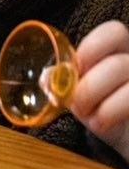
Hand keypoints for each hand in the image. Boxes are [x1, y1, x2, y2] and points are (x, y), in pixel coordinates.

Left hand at [70, 20, 128, 160]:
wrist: (126, 136)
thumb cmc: (102, 107)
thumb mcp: (79, 92)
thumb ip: (63, 80)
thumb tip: (47, 76)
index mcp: (119, 50)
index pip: (113, 32)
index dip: (93, 47)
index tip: (77, 67)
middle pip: (117, 64)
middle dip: (89, 87)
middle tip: (76, 103)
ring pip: (128, 86)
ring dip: (100, 104)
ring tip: (89, 116)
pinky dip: (110, 114)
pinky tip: (101, 123)